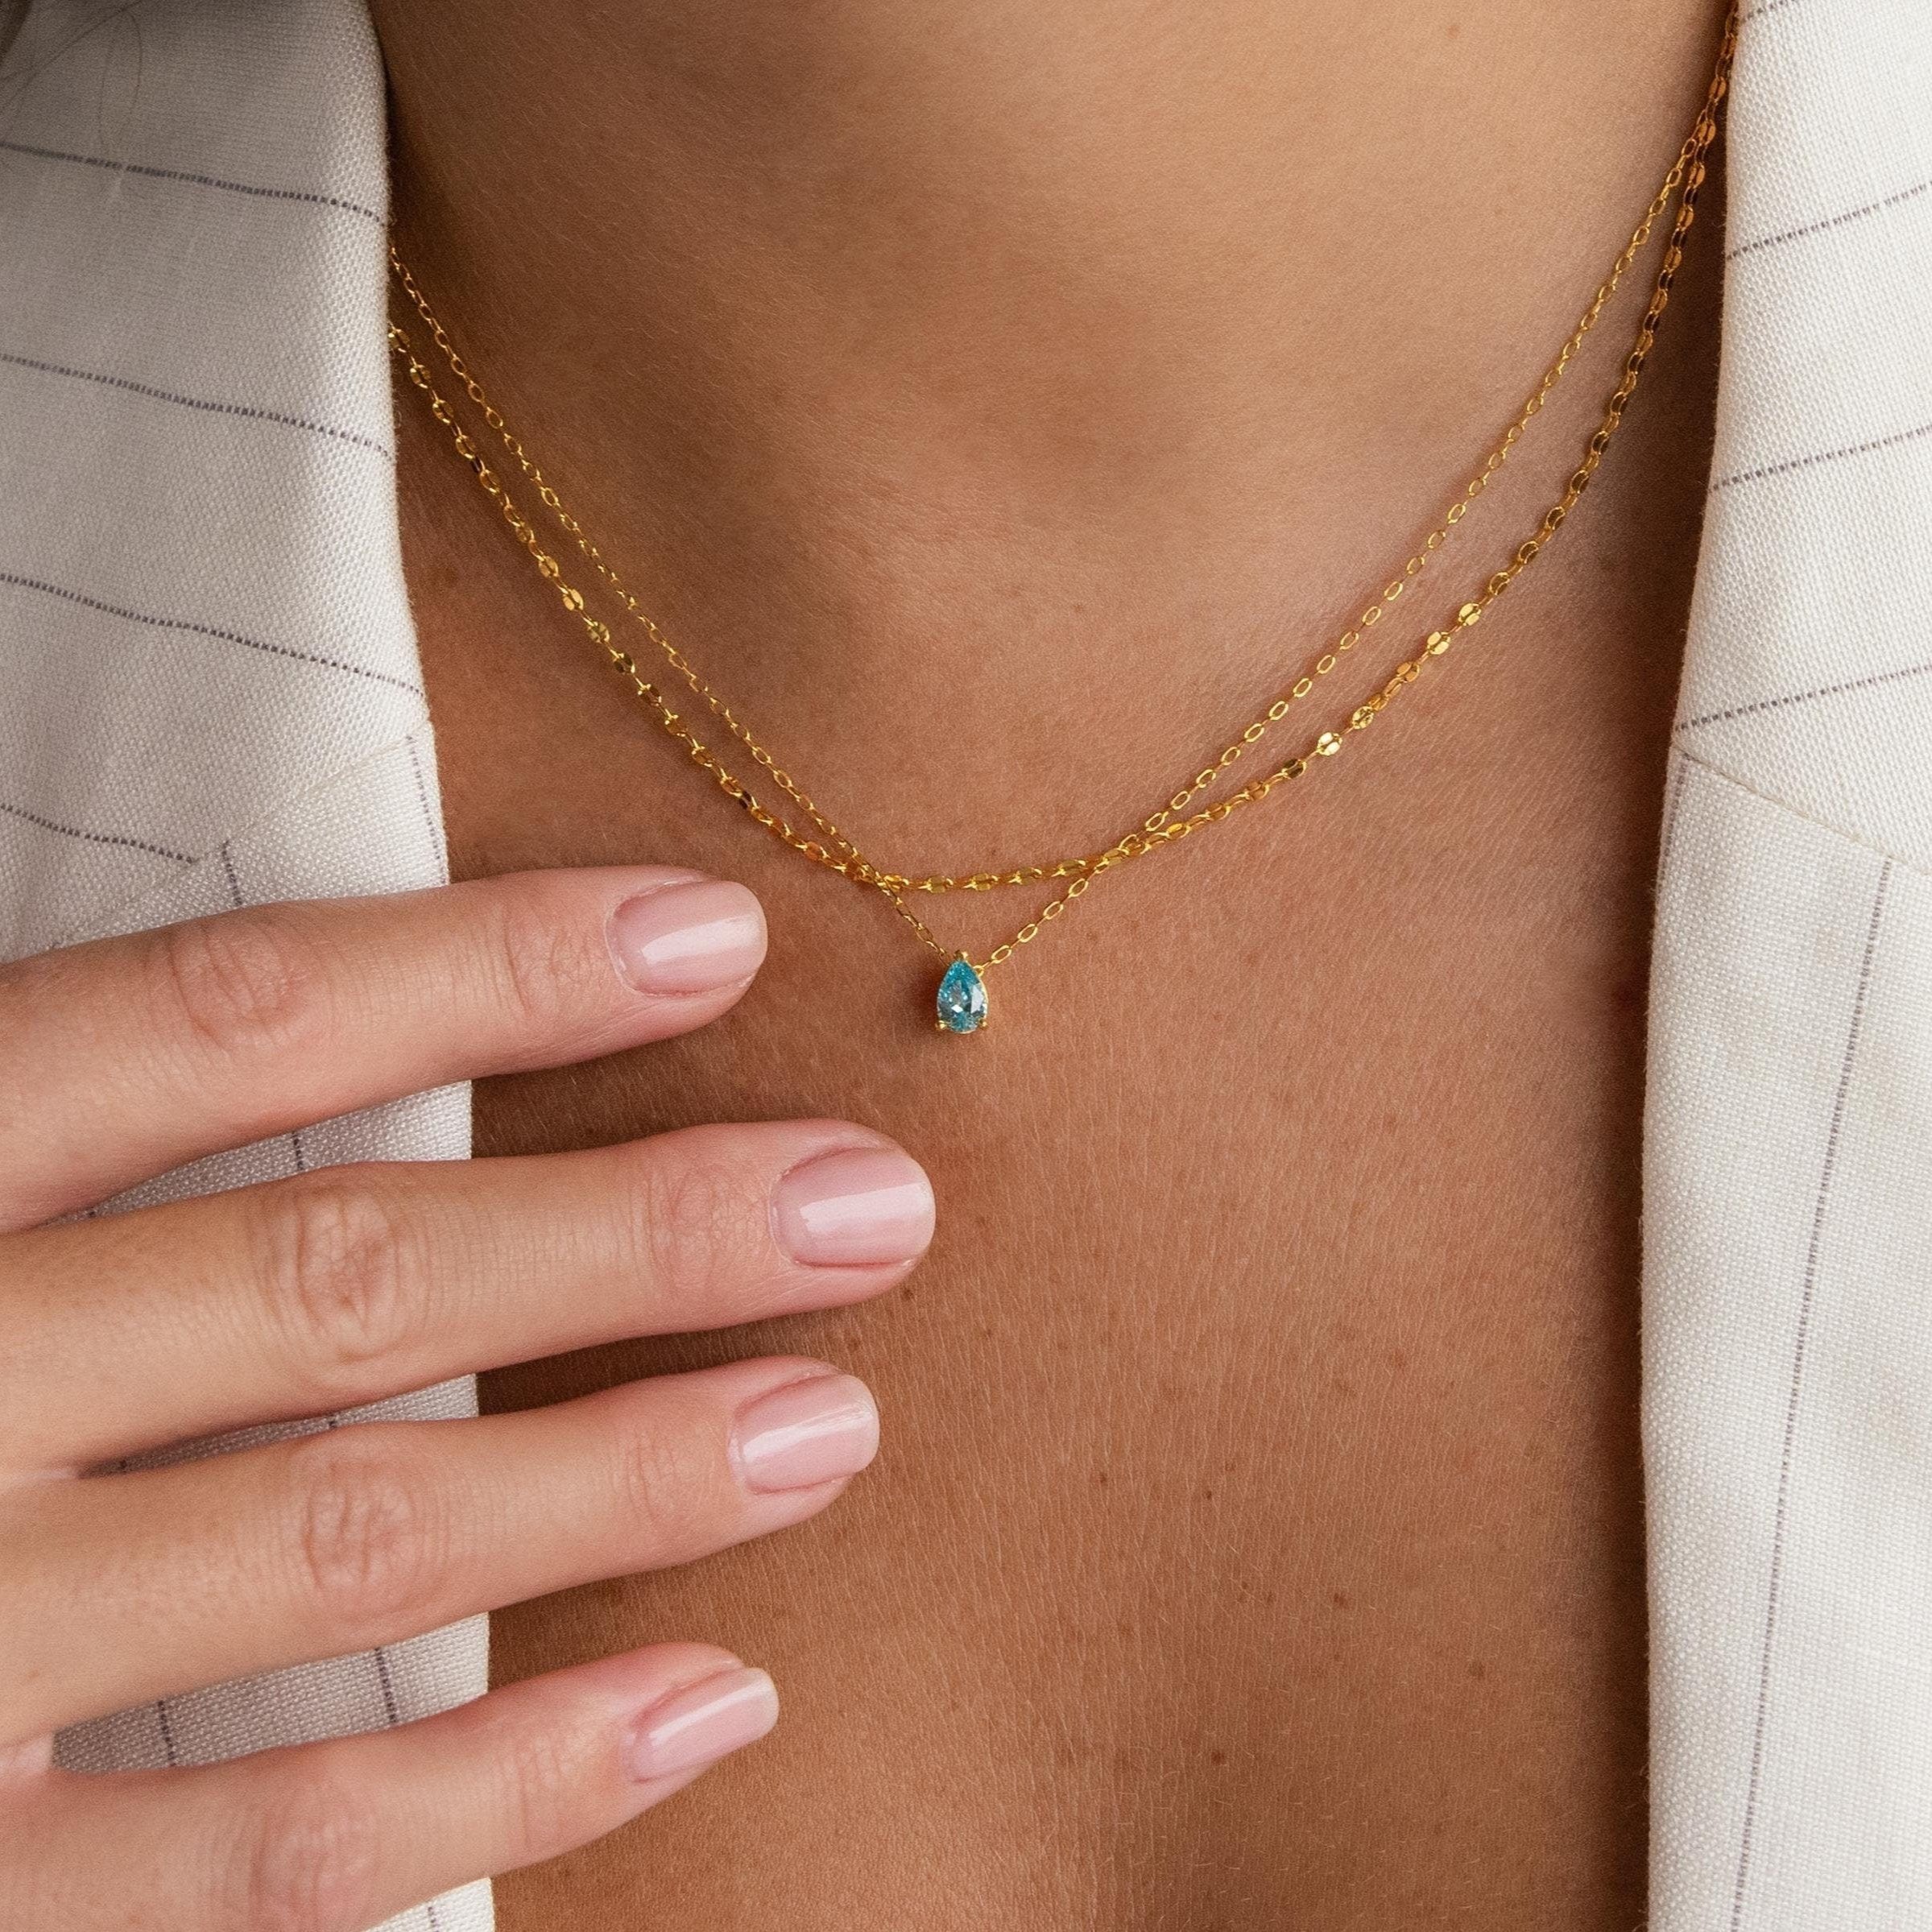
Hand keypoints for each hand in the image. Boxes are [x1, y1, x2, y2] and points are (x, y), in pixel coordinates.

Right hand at [0, 866, 932, 1929]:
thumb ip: (57, 1117)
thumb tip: (363, 1014)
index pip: (217, 1020)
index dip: (482, 969)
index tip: (713, 935)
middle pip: (327, 1279)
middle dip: (631, 1237)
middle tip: (874, 1203)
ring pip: (338, 1553)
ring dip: (620, 1487)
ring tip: (839, 1420)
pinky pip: (270, 1856)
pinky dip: (510, 1786)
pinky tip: (714, 1703)